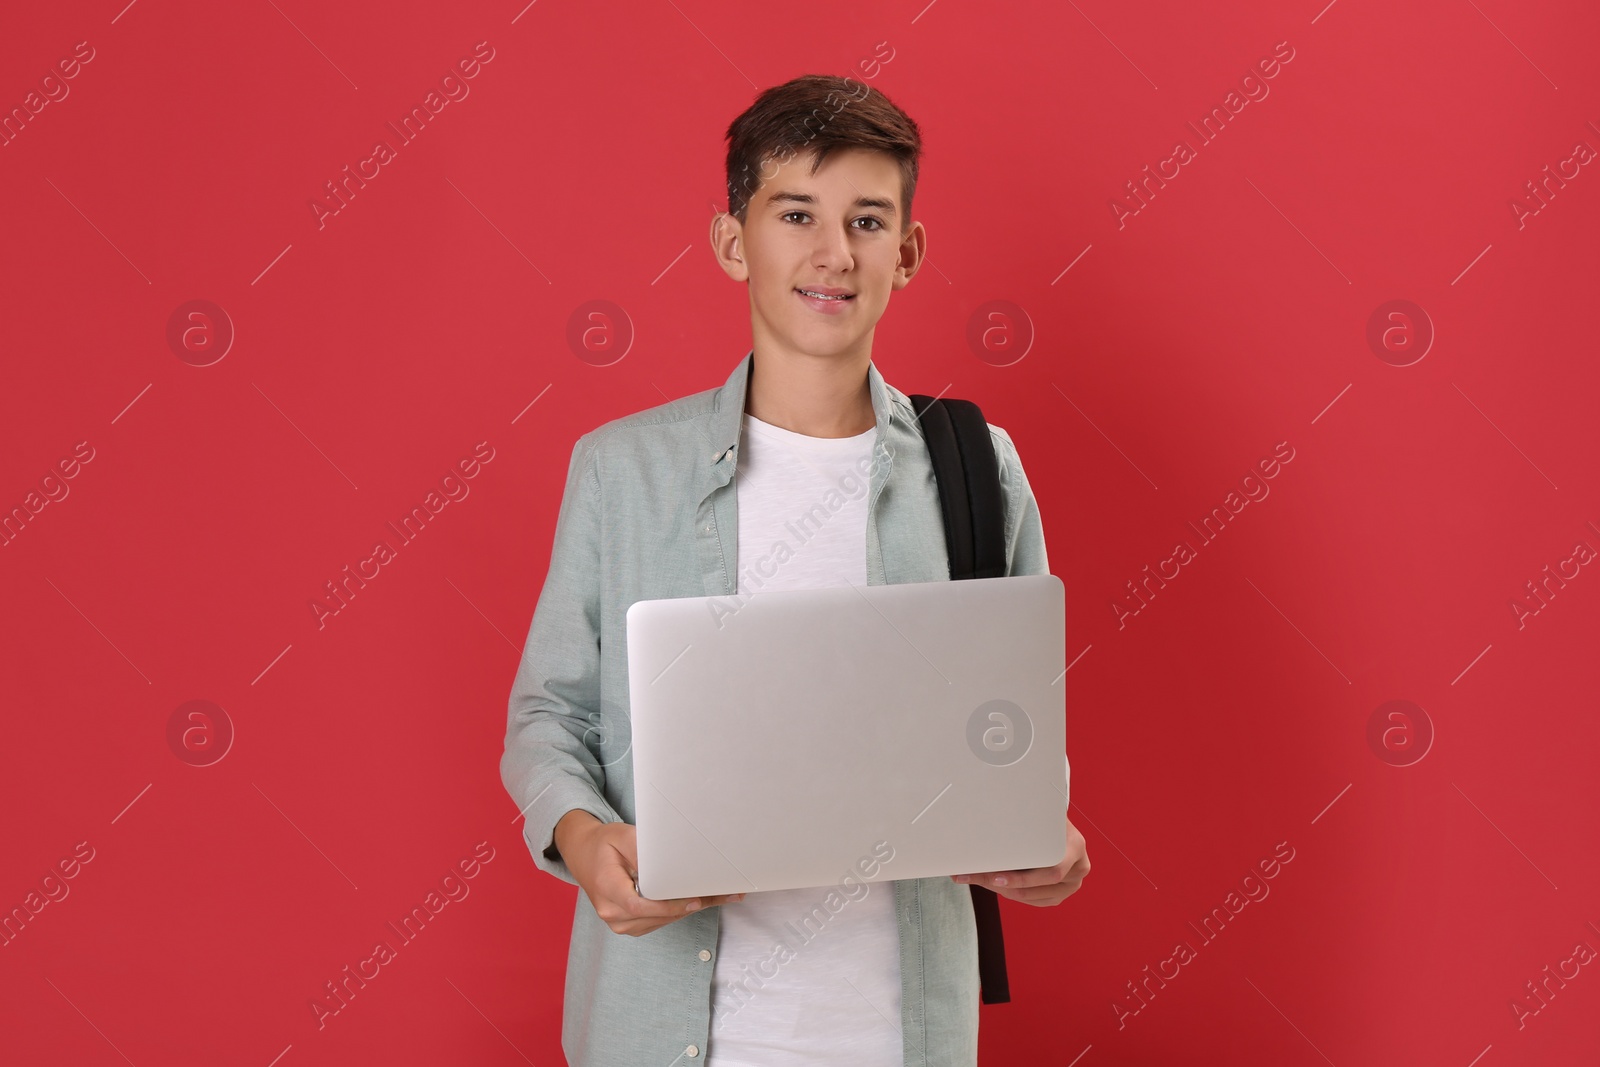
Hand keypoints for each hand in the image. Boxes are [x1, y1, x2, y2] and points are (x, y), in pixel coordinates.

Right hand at [555, 810, 745, 935]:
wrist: (583, 854)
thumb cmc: (603, 843)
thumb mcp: (622, 836)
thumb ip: (644, 852)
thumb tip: (671, 863)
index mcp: (607, 891)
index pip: (641, 906)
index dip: (670, 906)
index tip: (695, 900)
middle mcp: (612, 914)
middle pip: (658, 915)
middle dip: (692, 904)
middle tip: (726, 893)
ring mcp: (620, 923)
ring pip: (663, 920)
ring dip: (692, 907)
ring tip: (723, 894)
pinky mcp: (631, 924)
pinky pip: (660, 920)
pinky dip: (681, 909)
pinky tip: (704, 898)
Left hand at [950, 814, 1089, 906]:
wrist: (1057, 821)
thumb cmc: (1045, 815)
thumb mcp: (1040, 814)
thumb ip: (1023, 821)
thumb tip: (986, 823)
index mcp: (1076, 847)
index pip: (1051, 872)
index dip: (1021, 878)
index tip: (995, 876)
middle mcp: (1078, 869)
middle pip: (1036, 888)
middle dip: (1002, 885)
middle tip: (974, 877)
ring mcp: (1071, 885)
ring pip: (1030, 897)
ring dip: (1001, 889)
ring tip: (976, 878)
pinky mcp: (1059, 894)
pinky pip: (1032, 900)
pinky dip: (1009, 892)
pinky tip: (991, 883)